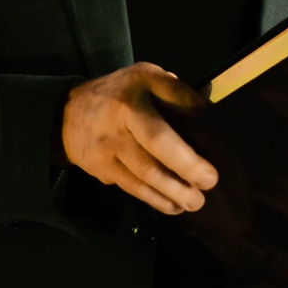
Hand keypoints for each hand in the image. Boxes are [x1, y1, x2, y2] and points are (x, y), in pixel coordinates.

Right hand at [57, 61, 216, 213]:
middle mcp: (123, 110)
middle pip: (157, 139)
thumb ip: (176, 94)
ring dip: (173, 189)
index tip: (221, 136)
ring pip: (145, 170)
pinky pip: (133, 186)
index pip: (176, 96)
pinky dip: (156, 199)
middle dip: (186, 163)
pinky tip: (175, 206)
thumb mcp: (147, 80)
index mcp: (141, 81)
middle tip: (209, 181)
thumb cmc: (122, 97)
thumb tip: (212, 118)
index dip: (199, 116)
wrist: (66, 115)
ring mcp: (109, 141)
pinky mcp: (102, 167)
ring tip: (196, 202)